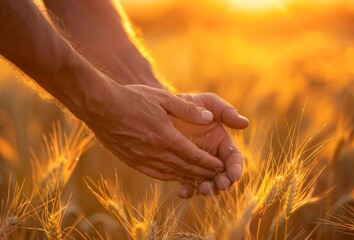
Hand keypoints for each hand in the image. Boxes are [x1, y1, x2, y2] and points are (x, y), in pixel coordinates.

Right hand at [83, 83, 225, 180]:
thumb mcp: (162, 98)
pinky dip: (169, 176)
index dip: (209, 162)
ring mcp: (142, 159)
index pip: (194, 155)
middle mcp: (155, 152)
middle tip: (216, 176)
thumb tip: (209, 118)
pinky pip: (155, 174)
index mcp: (166, 137)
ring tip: (200, 178)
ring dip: (188, 176)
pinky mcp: (132, 161)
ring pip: (171, 173)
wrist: (100, 106)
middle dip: (203, 172)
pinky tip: (174, 176)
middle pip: (185, 167)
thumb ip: (187, 110)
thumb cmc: (131, 98)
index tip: (221, 166)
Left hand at [172, 93, 248, 197]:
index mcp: (221, 142)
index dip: (235, 168)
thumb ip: (225, 111)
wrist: (161, 108)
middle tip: (219, 186)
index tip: (234, 176)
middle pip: (222, 175)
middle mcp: (211, 156)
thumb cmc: (187, 103)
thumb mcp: (207, 103)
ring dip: (207, 189)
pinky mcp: (181, 169)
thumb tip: (245, 123)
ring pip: (206, 182)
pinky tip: (182, 192)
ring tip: (203, 190)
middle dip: (223, 183)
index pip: (233, 158)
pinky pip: (186, 183)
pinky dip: (187, 190)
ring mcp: (196, 164)